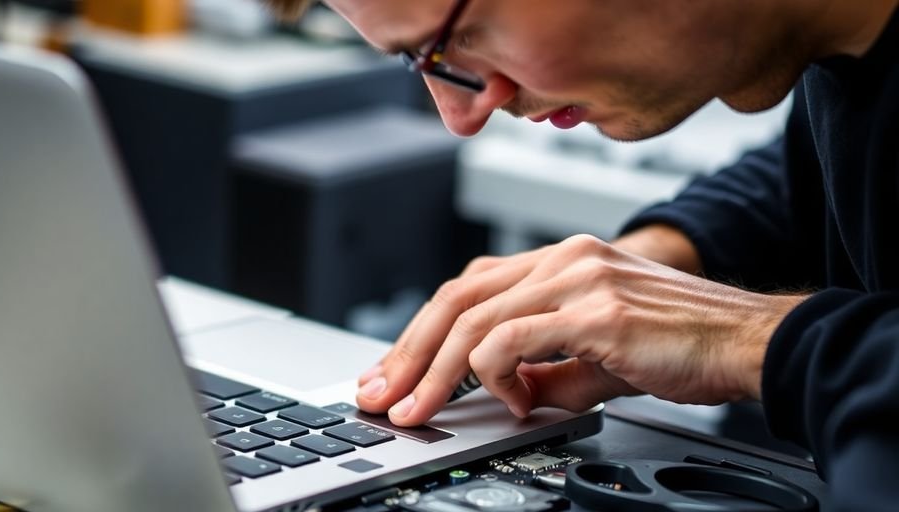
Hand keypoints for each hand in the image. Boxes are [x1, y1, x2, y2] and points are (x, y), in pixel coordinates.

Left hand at [355, 234, 806, 426]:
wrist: (750, 340)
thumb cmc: (681, 344)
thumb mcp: (596, 358)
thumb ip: (544, 369)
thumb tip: (501, 393)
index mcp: (560, 260)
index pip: (470, 288)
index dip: (422, 332)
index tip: (396, 371)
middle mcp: (563, 258)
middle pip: (458, 298)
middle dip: (410, 352)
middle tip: (383, 394)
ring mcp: (578, 277)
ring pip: (474, 319)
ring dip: (435, 371)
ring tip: (419, 409)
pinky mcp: (596, 309)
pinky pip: (515, 339)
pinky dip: (496, 374)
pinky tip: (512, 402)